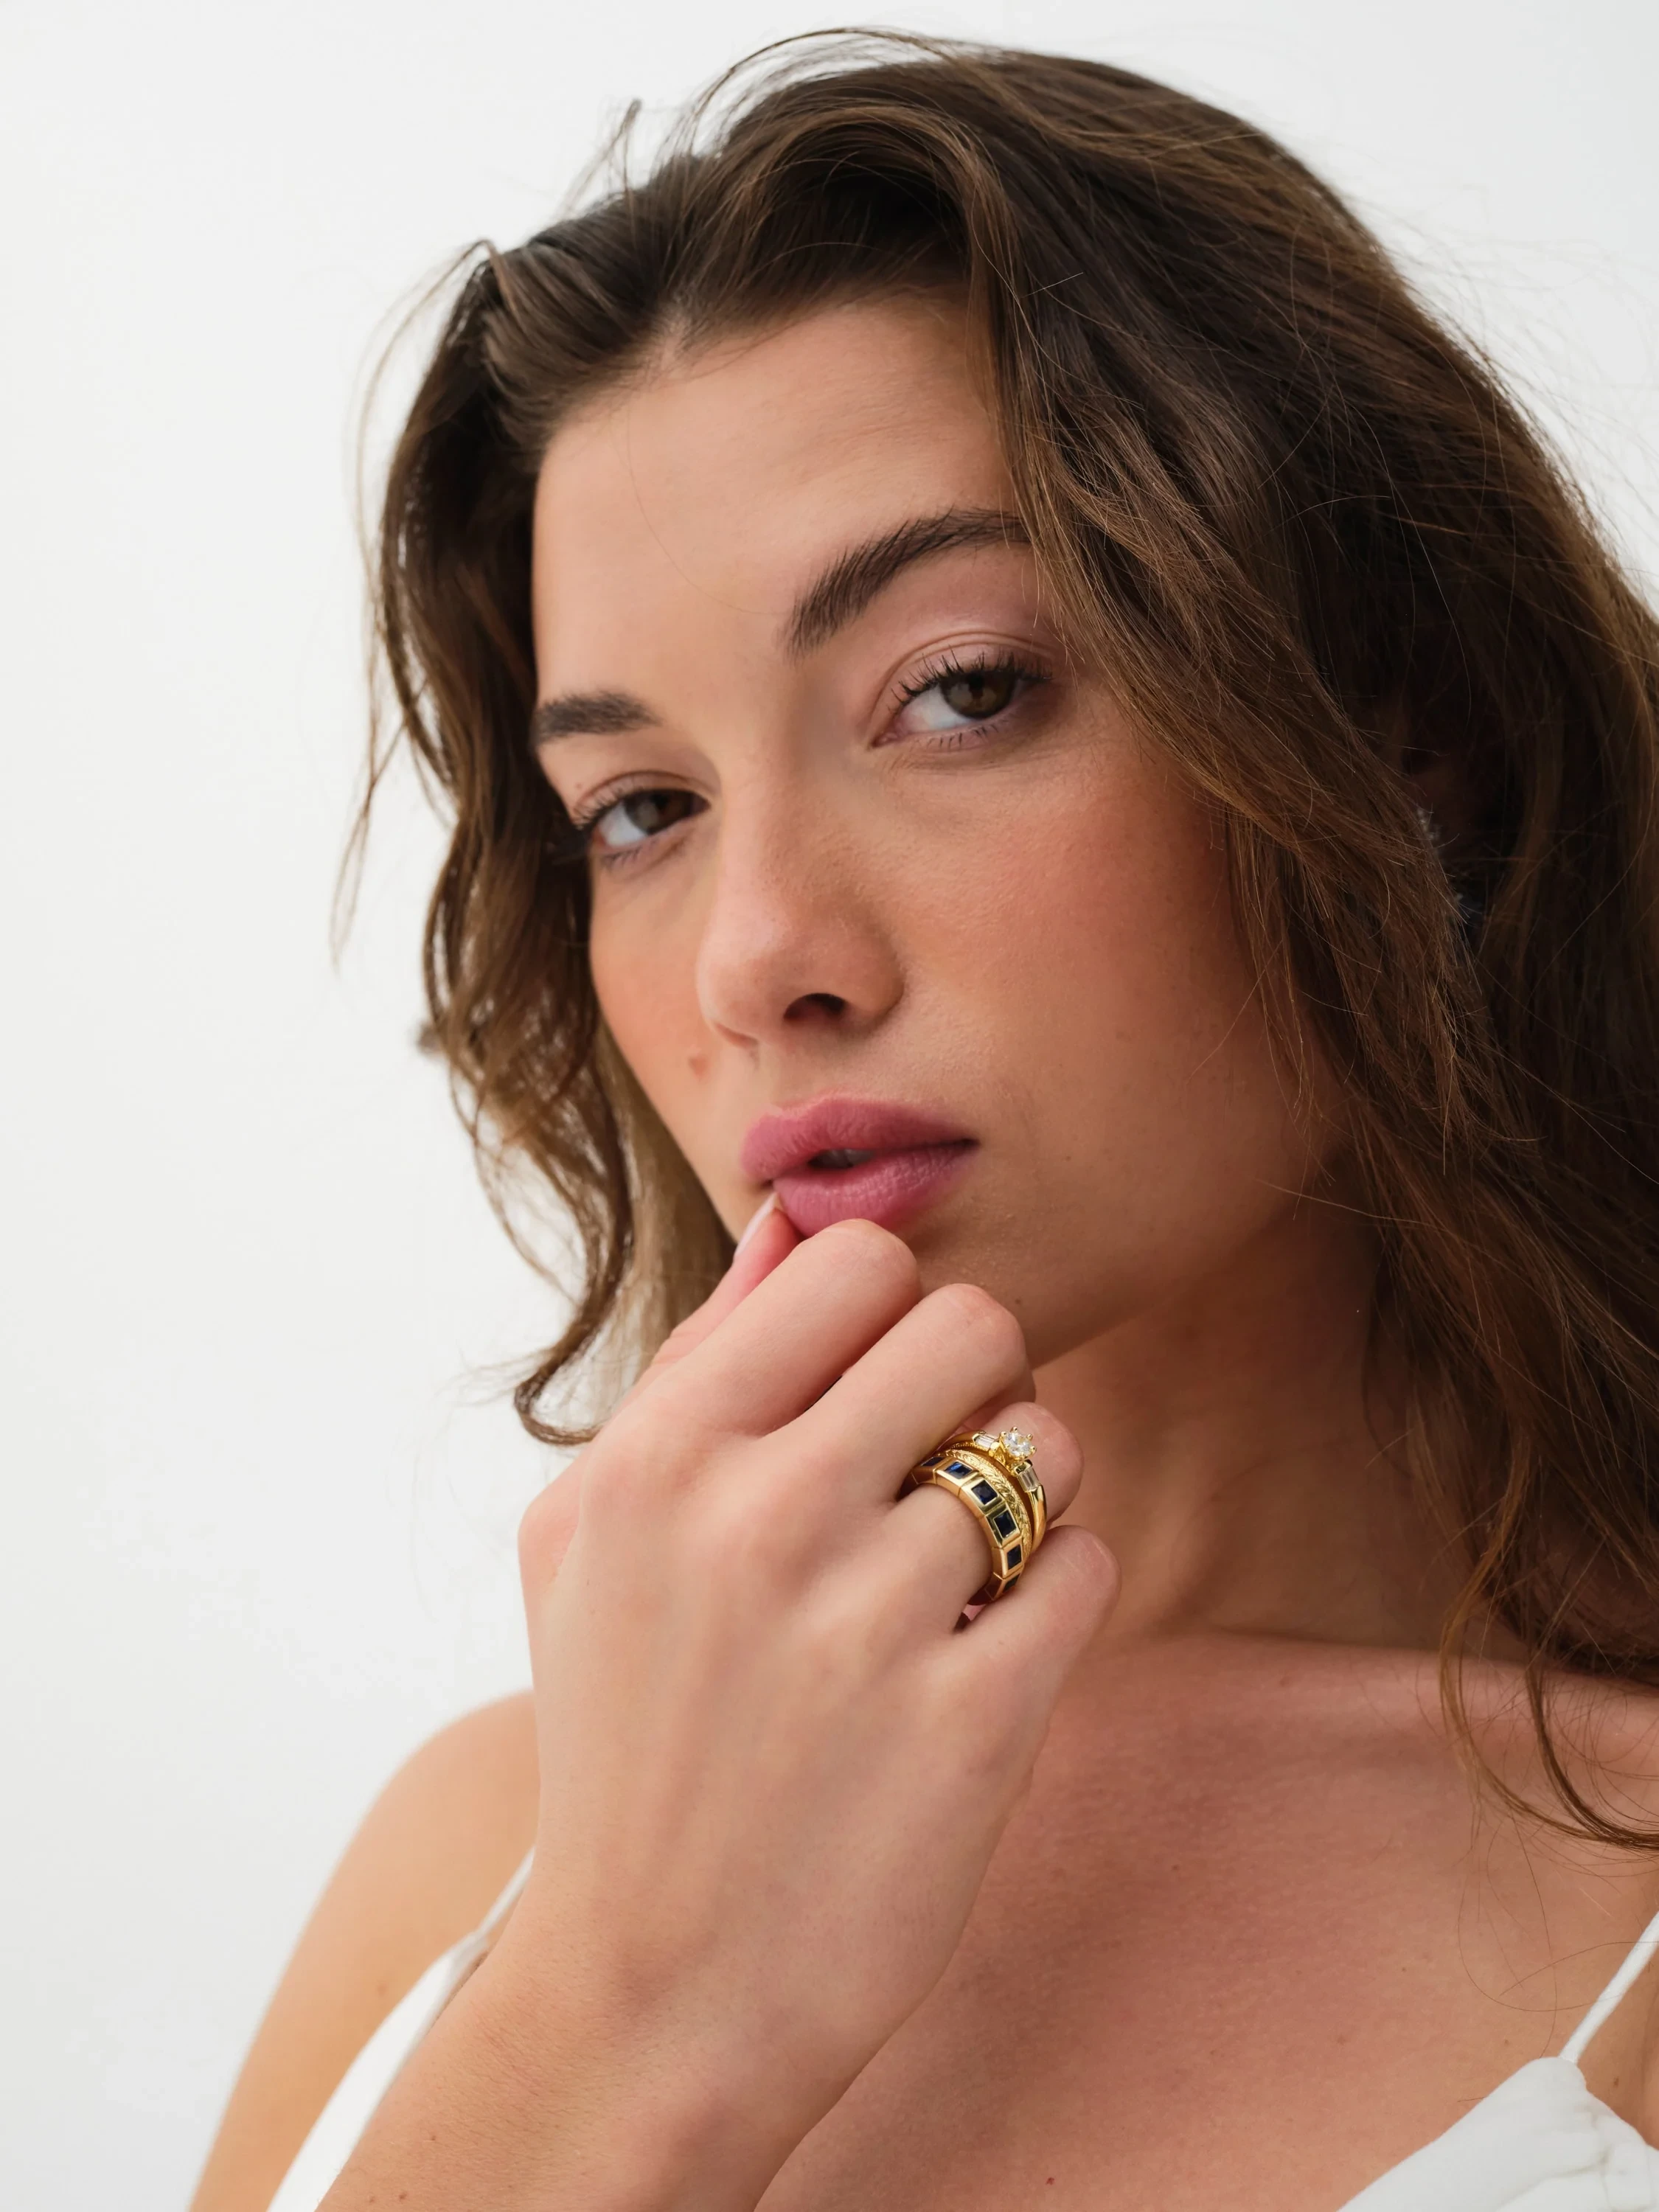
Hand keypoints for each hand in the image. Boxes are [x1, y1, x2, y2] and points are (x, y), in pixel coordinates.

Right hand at [341, 1211, 1116, 2211]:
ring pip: (1048, 1442)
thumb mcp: (591, 1539)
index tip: (872, 1386)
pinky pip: (1087, 1565)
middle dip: (973, 1383)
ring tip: (959, 1570)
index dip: (886, 1314)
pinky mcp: (975, 1721)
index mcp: (661, 1457)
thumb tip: (790, 1222)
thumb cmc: (627, 1738)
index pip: (853, 1262)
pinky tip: (983, 1654)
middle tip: (937, 1465)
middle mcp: (762, 1517)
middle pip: (972, 1323)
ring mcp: (871, 1621)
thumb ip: (693, 1367)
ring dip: (1027, 1494)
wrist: (653, 1991)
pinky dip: (1054, 1599)